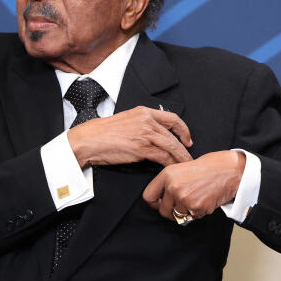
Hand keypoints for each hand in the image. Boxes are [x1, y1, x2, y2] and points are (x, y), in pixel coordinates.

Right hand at [67, 106, 192, 167]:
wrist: (90, 140)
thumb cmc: (103, 133)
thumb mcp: (126, 121)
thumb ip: (141, 125)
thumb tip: (154, 136)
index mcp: (144, 112)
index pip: (172, 118)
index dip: (183, 129)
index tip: (187, 139)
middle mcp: (147, 120)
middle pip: (174, 135)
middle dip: (184, 148)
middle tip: (190, 156)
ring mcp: (145, 134)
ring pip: (171, 146)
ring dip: (181, 158)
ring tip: (186, 165)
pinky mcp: (141, 148)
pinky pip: (162, 157)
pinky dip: (170, 164)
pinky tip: (172, 169)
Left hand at [142, 150, 245, 221]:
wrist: (229, 170)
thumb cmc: (208, 167)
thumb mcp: (182, 168)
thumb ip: (169, 182)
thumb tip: (161, 199)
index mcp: (167, 175)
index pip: (148, 196)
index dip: (154, 203)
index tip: (161, 204)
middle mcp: (173, 186)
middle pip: (163, 211)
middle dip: (172, 211)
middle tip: (183, 205)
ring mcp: (184, 198)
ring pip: (179, 216)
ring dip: (187, 211)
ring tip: (198, 198)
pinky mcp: (196, 207)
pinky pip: (193, 217)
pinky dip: (199, 212)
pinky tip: (206, 200)